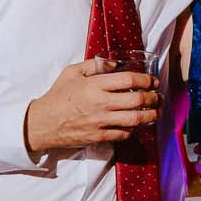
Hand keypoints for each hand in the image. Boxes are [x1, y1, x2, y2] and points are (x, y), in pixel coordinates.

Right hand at [24, 57, 159, 153]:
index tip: (152, 81)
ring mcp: (101, 122)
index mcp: (94, 85)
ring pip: (135, 119)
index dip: (146, 80)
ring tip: (156, 111)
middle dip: (153, 98)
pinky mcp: (99, 136)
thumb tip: (114, 64)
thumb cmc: (58, 96)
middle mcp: (101, 103)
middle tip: (158, 96)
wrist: (43, 123)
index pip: (129, 80)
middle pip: (137, 100)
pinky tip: (137, 124)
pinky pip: (124, 133)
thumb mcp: (72, 72)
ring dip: (151, 115)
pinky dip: (134, 129)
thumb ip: (94, 65)